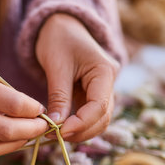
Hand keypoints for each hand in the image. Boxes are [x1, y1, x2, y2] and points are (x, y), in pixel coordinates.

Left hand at [36, 14, 118, 141]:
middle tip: (55, 137)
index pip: (100, 106)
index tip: (60, 132)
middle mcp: (108, 83)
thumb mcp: (57, 66)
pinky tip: (61, 128)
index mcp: (105, 71)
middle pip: (103, 118)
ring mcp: (102, 90)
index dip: (81, 123)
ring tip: (56, 134)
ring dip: (80, 132)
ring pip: (98, 121)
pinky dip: (77, 125)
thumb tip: (56, 126)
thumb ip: (59, 97)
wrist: (60, 27)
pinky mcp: (91, 95)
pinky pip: (89, 116)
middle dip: (81, 131)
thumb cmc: (58, 39)